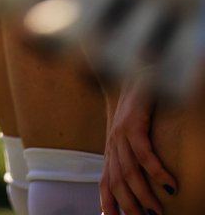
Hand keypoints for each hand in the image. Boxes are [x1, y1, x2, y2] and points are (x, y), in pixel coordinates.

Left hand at [101, 77, 176, 214]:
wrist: (137, 74)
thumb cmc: (138, 108)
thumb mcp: (131, 136)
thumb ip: (131, 157)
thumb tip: (142, 184)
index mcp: (111, 149)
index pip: (105, 182)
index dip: (107, 205)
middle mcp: (112, 143)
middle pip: (116, 183)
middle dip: (128, 207)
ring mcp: (121, 133)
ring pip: (129, 172)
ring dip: (144, 195)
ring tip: (157, 211)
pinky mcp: (133, 123)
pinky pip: (144, 153)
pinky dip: (156, 172)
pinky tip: (170, 184)